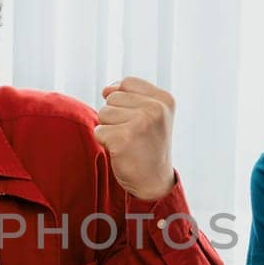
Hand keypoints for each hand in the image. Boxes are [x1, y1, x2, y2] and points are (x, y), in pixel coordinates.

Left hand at [94, 77, 175, 200]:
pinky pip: (98, 131)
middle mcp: (155, 108)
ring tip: (128, 142)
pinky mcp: (123, 139)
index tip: (138, 121)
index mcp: (164, 99)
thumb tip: (106, 89)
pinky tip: (122, 151)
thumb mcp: (150, 115)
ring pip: (103, 113)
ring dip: (110, 129)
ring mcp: (140, 123)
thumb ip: (130, 96)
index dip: (124, 101)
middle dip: (116, 117)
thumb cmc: (148, 146)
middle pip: (113, 98)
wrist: (154, 181)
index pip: (127, 83)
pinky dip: (105, 143)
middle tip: (133, 135)